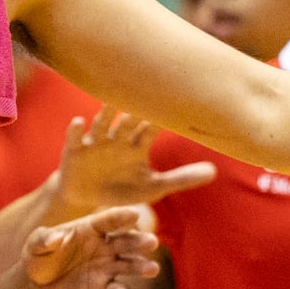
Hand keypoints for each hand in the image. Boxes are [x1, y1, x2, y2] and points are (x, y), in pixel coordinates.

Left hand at [23, 204, 160, 288]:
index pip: (109, 220)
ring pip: (128, 266)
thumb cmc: (38, 256)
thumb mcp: (35, 245)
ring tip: (152, 269)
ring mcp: (107, 268)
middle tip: (152, 242)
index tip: (135, 214)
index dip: (122, 217)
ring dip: (141, 267)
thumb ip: (44, 239)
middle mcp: (105, 247)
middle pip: (126, 242)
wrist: (38, 284)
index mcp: (91, 228)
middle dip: (139, 242)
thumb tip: (56, 237)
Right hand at [52, 110, 215, 218]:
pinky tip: (79, 122)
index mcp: (137, 144)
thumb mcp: (153, 187)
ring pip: (102, 124)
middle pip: (128, 121)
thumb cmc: (122, 189)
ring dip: (107, 114)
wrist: (86, 198)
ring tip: (112, 103)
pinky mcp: (74, 150)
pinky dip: (75, 130)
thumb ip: (182, 178)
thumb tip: (215, 172)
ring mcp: (95, 142)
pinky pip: (74, 138)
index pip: (153, 127)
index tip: (178, 98)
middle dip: (136, 110)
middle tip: (147, 91)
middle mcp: (118, 138)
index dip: (163, 115)